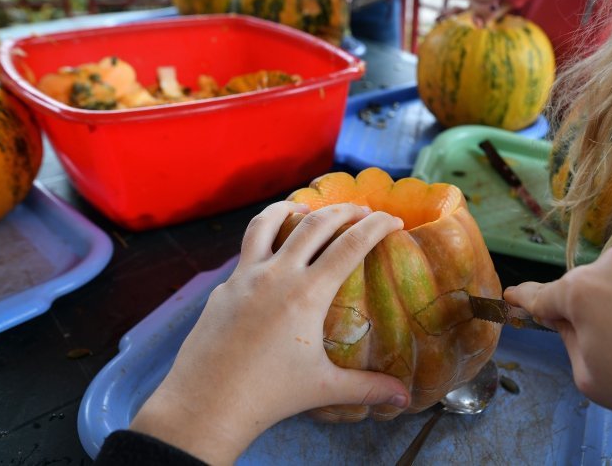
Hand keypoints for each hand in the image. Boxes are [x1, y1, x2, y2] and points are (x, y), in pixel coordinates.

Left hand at [130, 202, 408, 464]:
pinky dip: (264, 241)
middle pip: (315, 223)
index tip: (394, 219)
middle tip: (363, 211)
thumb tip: (405, 399)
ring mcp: (245, 277)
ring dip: (292, 208)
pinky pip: (246, 251)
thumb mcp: (324, 388)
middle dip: (344, 210)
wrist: (206, 404)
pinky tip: (270, 256)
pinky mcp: (224, 287)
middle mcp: (277, 274)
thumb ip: (368, 388)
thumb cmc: (269, 396)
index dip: (376, 226)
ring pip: (268, 222)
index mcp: (308, 293)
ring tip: (306, 207)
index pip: (350, 245)